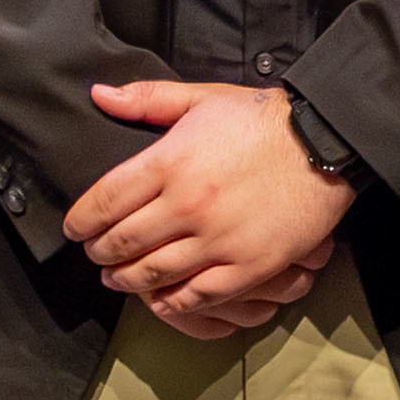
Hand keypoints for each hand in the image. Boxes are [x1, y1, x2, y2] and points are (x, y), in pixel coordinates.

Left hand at [68, 81, 354, 331]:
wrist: (326, 141)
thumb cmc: (263, 118)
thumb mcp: (202, 98)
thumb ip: (147, 99)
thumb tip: (99, 95)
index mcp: (169, 162)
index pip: (104, 200)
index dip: (81, 221)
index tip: (74, 229)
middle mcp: (187, 204)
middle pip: (122, 241)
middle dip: (99, 253)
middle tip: (95, 255)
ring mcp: (218, 240)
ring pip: (153, 273)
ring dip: (126, 280)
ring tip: (118, 278)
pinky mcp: (248, 266)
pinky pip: (197, 295)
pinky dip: (171, 303)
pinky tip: (159, 300)